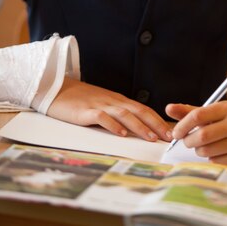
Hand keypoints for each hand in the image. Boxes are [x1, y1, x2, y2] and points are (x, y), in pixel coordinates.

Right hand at [47, 76, 172, 141]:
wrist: (56, 88)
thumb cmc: (81, 99)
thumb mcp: (103, 105)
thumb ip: (118, 113)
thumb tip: (135, 127)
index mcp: (119, 100)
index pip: (143, 109)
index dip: (157, 120)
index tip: (170, 132)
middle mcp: (113, 101)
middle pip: (139, 111)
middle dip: (155, 124)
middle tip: (168, 137)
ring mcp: (100, 105)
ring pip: (124, 114)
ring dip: (139, 126)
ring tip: (150, 138)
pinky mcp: (85, 111)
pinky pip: (102, 117)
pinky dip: (113, 125)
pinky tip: (121, 134)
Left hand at [166, 101, 226, 168]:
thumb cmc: (226, 122)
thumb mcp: (211, 113)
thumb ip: (189, 111)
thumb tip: (168, 108)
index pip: (198, 115)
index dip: (183, 125)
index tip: (175, 133)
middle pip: (202, 135)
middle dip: (188, 141)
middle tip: (187, 141)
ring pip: (207, 151)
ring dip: (199, 150)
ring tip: (204, 146)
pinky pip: (216, 162)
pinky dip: (210, 159)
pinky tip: (217, 152)